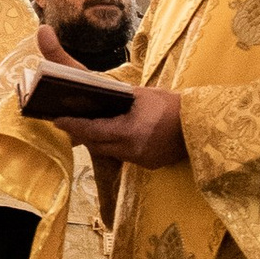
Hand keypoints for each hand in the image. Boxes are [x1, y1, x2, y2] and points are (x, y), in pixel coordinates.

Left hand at [40, 82, 185, 167]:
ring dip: (98, 140)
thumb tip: (95, 93)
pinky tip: (113, 135)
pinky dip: (115, 146)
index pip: (93, 130)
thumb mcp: (143, 96)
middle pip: (97, 144)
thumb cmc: (173, 105)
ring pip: (109, 151)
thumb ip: (119, 99)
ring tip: (86, 127)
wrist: (201, 126)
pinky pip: (124, 155)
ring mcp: (140, 160)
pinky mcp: (148, 165)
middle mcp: (132, 150)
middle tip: (67, 121)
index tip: (58, 119)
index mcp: (130, 131)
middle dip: (82, 133)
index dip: (73, 125)